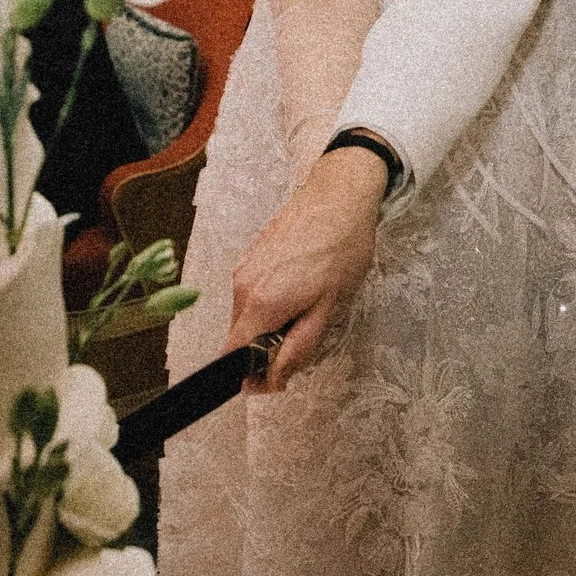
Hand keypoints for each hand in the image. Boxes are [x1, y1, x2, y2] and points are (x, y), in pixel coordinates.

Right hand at [225, 144, 386, 390]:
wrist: (339, 195)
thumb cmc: (342, 248)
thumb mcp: (329, 308)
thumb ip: (299, 348)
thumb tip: (273, 378)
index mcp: (260, 303)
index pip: (233, 357)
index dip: (252, 376)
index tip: (278, 379)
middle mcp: (242, 286)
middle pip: (240, 338)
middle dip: (267, 350)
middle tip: (305, 340)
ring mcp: (243, 267)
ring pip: (247, 316)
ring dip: (271, 324)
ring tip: (308, 307)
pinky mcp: (250, 255)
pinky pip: (251, 294)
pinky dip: (270, 303)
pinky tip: (300, 288)